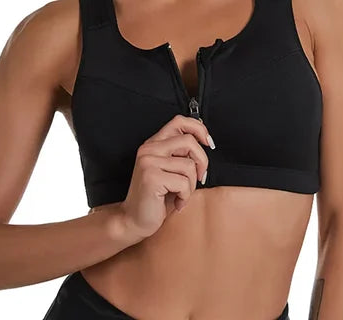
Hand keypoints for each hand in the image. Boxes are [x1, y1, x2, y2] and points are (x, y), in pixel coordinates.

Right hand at [119, 114, 213, 239]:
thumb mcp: (171, 170)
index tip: (208, 143)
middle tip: (200, 178)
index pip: (179, 121)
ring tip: (180, 194)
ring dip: (191, 185)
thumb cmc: (157, 198)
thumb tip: (205, 141)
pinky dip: (185, 197)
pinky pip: (183, 183)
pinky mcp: (151, 177)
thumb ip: (182, 154)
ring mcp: (148, 161)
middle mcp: (149, 149)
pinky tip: (176, 203)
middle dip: (202, 162)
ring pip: (189, 165)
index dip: (199, 128)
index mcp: (154, 144)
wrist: (133, 220)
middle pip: (189, 141)